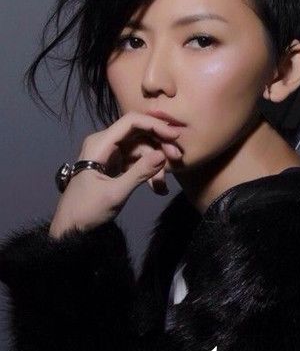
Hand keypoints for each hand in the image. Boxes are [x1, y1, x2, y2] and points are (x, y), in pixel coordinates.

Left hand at [49, 111, 182, 237]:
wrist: (70, 228)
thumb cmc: (87, 210)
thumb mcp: (115, 193)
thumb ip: (140, 173)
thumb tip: (163, 155)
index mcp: (100, 143)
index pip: (131, 122)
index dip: (155, 125)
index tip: (175, 137)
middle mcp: (106, 142)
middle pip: (139, 134)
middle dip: (159, 146)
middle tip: (177, 159)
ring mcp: (111, 153)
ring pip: (141, 150)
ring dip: (155, 166)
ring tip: (162, 187)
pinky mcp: (115, 165)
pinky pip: (137, 162)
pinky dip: (148, 173)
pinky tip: (157, 188)